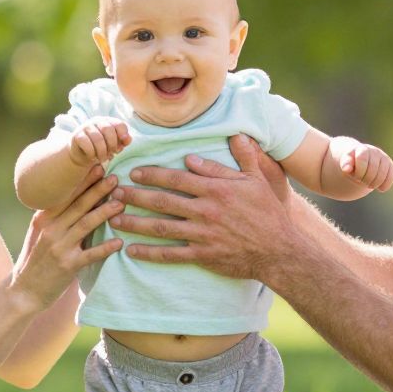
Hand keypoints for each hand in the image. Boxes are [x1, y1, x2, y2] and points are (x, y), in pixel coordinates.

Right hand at [7, 166, 124, 306]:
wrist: (24, 290)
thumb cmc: (36, 260)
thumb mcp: (39, 233)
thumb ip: (55, 216)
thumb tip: (78, 197)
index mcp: (43, 218)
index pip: (65, 194)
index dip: (82, 180)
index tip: (97, 166)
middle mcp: (50, 229)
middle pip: (78, 205)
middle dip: (98, 189)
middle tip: (115, 177)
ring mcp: (59, 247)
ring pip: (86, 224)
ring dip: (105, 212)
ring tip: (122, 203)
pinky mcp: (68, 266)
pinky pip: (91, 254)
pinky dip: (106, 247)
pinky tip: (120, 242)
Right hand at [67, 118, 131, 165]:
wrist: (82, 155)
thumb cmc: (101, 148)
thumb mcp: (114, 145)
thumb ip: (122, 141)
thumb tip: (128, 139)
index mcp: (108, 121)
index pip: (119, 124)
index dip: (123, 136)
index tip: (121, 147)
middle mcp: (96, 121)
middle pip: (108, 129)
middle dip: (112, 145)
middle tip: (111, 154)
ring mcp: (85, 127)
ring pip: (98, 138)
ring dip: (102, 152)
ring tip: (102, 158)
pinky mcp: (77, 136)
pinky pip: (87, 144)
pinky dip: (92, 153)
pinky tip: (92, 157)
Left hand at [111, 134, 300, 280]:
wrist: (279, 250)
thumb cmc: (268, 213)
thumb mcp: (257, 179)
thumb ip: (243, 156)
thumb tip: (230, 135)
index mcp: (215, 189)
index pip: (177, 178)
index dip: (153, 174)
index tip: (133, 171)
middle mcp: (205, 210)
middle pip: (162, 201)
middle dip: (135, 196)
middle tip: (113, 192)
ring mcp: (202, 234)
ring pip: (161, 227)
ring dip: (135, 223)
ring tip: (113, 219)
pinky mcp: (203, 255)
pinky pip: (171, 255)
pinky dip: (150, 253)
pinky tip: (132, 251)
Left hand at [333, 137, 392, 192]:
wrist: (360, 162)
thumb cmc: (352, 165)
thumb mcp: (345, 165)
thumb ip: (345, 164)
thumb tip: (346, 169)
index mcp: (361, 149)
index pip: (362, 159)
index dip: (359, 172)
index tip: (356, 177)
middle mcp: (374, 151)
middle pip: (373, 168)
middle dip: (366, 179)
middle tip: (361, 181)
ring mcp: (383, 158)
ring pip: (383, 173)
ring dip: (375, 183)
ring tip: (369, 185)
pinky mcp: (390, 165)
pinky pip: (391, 175)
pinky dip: (385, 184)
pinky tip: (381, 188)